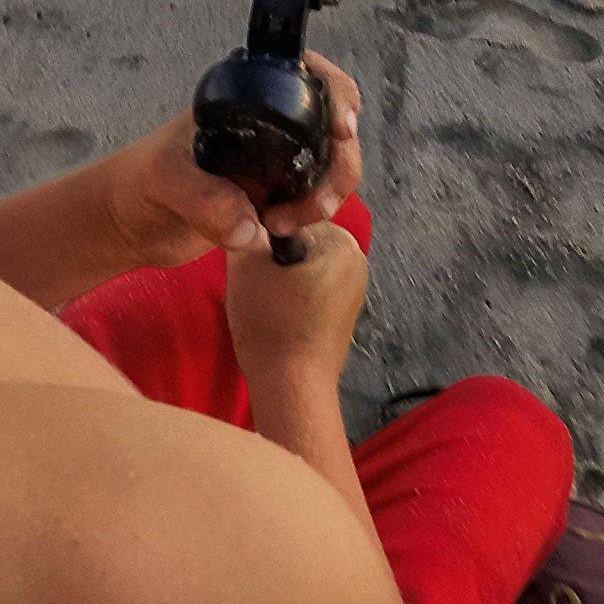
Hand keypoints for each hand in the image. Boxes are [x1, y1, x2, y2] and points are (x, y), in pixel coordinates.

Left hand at [97, 52, 365, 267]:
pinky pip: (312, 197)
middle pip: (333, 124)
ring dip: (326, 195)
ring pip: (331, 164)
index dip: (336, 93)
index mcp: (242, 98)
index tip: (342, 127)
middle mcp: (265, 121)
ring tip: (286, 222)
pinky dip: (311, 215)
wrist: (127, 226)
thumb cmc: (134, 185)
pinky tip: (281, 229)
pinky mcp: (273, 193)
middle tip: (316, 201)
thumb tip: (250, 225)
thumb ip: (203, 198)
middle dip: (340, 163)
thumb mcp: (163, 181)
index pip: (306, 75)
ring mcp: (273, 158)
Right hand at [226, 219, 367, 385]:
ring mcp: (357, 289)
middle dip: (278, 259)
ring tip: (268, 304)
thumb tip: (246, 214)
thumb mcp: (245, 265)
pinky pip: (315, 289)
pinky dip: (296, 298)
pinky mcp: (348, 313)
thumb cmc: (271, 324)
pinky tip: (282, 319)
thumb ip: (245, 228)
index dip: (265, 237)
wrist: (291, 388)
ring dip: (285, 279)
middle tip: (258, 285)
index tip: (253, 260)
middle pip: (301, 241)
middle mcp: (358, 260)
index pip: (292, 216)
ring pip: (306, 266)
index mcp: (341, 241)